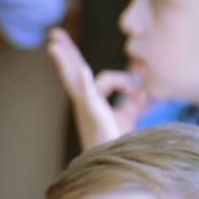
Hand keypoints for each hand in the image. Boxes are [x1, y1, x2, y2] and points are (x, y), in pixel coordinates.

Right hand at [47, 28, 144, 150]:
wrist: (112, 163)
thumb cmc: (117, 139)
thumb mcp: (129, 113)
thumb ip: (134, 97)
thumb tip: (145, 82)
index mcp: (91, 99)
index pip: (87, 74)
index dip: (84, 61)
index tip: (116, 74)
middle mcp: (84, 101)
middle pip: (71, 72)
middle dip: (64, 53)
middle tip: (53, 35)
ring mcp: (86, 107)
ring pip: (74, 80)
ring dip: (65, 61)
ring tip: (53, 46)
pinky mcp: (94, 114)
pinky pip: (89, 95)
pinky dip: (86, 82)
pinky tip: (82, 70)